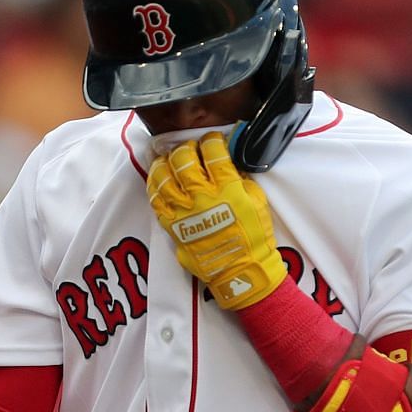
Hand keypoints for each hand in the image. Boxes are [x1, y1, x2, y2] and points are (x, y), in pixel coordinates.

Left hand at [146, 130, 286, 309]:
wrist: (241, 270)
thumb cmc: (254, 236)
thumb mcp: (257, 200)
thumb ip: (240, 178)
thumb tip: (227, 162)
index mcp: (227, 188)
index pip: (213, 152)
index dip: (210, 141)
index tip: (211, 141)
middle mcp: (202, 197)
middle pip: (183, 160)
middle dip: (186, 149)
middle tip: (189, 150)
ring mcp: (183, 212)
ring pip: (163, 177)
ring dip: (164, 163)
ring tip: (167, 160)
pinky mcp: (172, 226)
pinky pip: (155, 201)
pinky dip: (154, 186)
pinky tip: (157, 179)